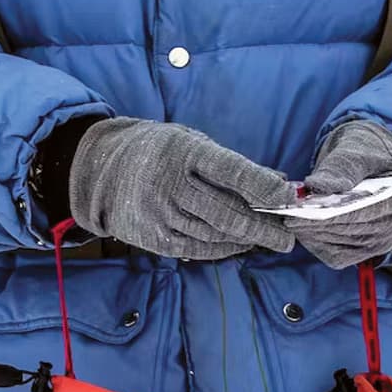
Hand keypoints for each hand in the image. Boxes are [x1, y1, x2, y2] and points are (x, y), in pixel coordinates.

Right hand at [67, 117, 298, 259]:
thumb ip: (231, 164)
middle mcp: (170, 183)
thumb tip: (278, 182)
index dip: (264, 186)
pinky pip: (198, 248)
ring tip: (268, 239)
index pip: (232, 171)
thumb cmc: (161, 152)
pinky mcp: (153, 237)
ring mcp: (160, 213)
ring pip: (216, 233)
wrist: (102, 169)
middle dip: (264, 227)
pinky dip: (223, 248)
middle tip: (288, 237)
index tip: (289, 198)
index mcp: (183, 151)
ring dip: (248, 239)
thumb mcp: (192, 143)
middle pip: (228, 212)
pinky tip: (240, 245)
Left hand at [293, 120, 391, 268]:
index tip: (307, 211)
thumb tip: (318, 185)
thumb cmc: (367, 152)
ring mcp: (383, 242)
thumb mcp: (358, 149)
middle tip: (290, 216)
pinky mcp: (365, 251)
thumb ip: (341, 166)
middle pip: (355, 232)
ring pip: (344, 247)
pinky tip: (302, 230)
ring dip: (316, 234)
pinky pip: (338, 256)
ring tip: (292, 220)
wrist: (372, 163)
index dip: (338, 214)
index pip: (370, 211)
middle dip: (321, 224)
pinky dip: (318, 244)